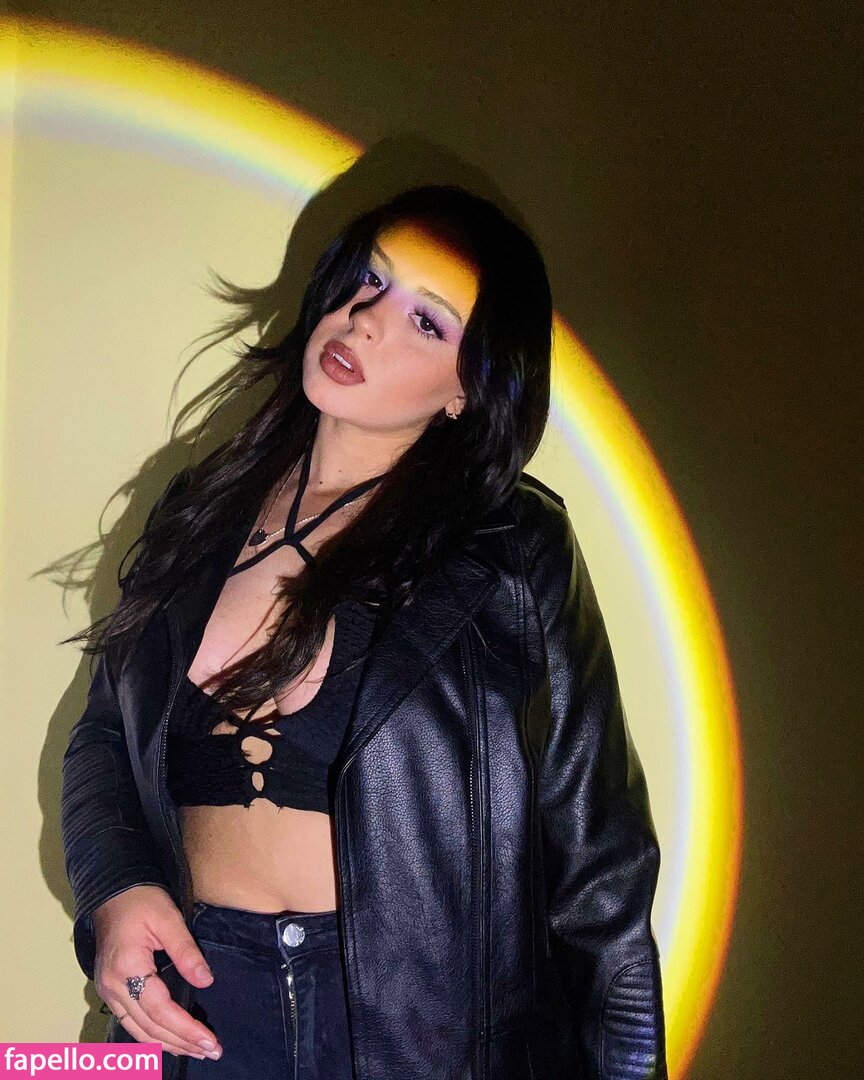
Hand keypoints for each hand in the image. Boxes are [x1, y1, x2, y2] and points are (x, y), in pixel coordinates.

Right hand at [93, 885, 222, 1060]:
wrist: (113, 891)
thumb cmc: (141, 899)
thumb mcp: (169, 918)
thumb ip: (186, 951)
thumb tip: (206, 981)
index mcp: (127, 968)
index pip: (160, 1010)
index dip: (186, 1028)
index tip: (210, 1041)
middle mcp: (113, 986)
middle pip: (148, 1027)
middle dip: (180, 1043)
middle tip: (211, 1051)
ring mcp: (108, 990)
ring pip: (137, 1030)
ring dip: (166, 1044)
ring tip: (195, 1051)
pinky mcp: (110, 989)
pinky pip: (130, 1021)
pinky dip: (151, 1035)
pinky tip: (169, 1040)